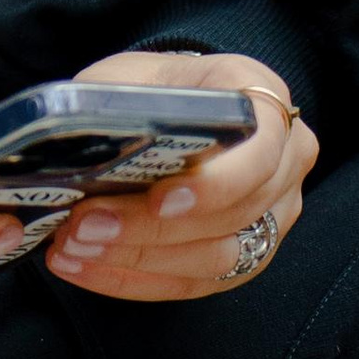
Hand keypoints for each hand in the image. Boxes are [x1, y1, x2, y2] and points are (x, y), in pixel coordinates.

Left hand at [51, 47, 317, 299]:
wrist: (174, 107)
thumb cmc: (152, 88)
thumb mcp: (130, 76)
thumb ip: (114, 104)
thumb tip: (73, 147)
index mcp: (263, 98)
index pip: (262, 148)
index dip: (215, 183)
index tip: (157, 200)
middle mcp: (286, 158)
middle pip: (234, 212)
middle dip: (150, 229)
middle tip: (83, 227)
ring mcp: (275, 212)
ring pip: (217, 257)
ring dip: (137, 260)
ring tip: (73, 248)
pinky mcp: (249, 254)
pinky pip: (197, 282)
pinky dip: (135, 280)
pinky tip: (84, 268)